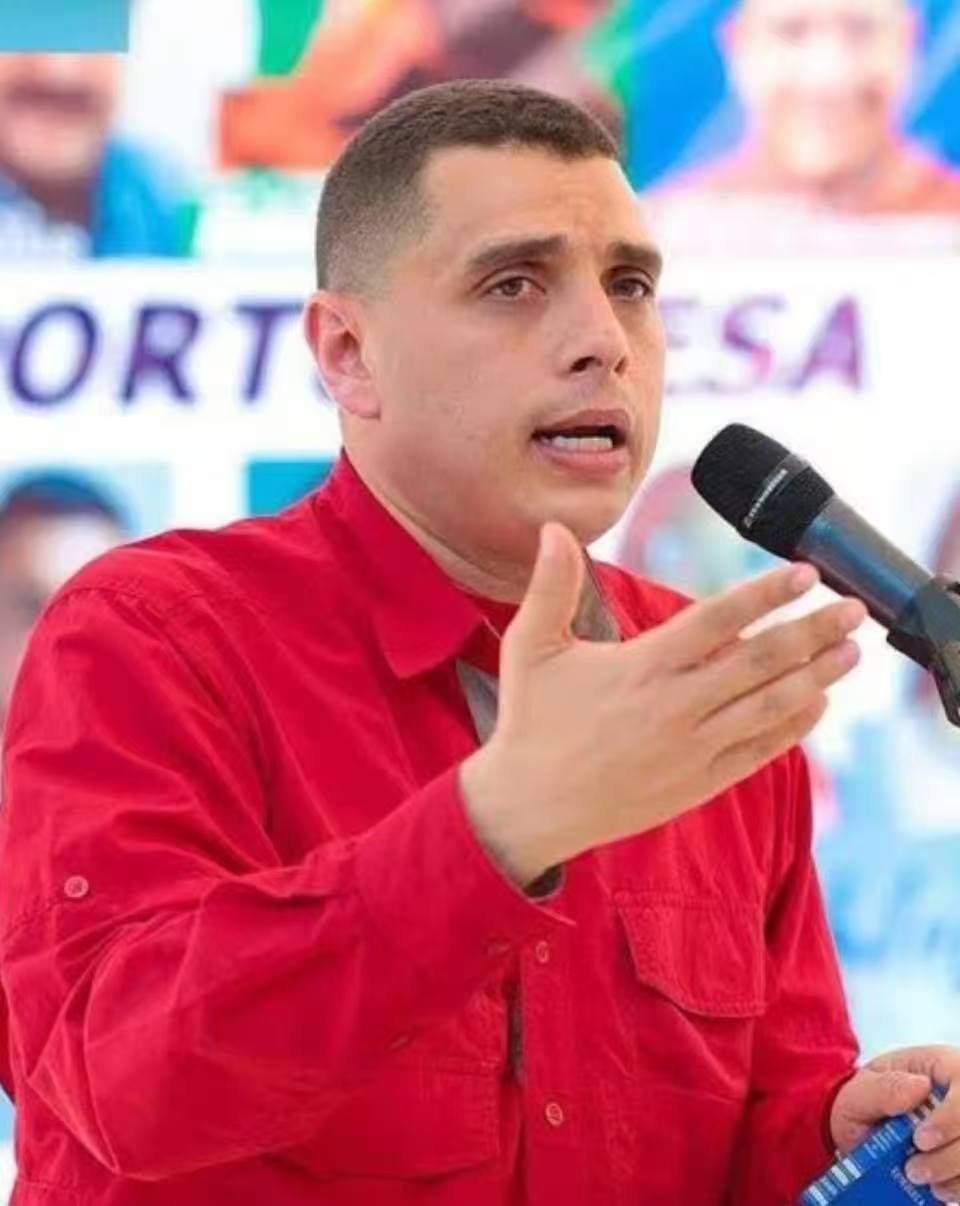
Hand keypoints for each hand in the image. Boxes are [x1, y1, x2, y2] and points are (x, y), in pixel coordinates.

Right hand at [460, 521, 865, 886]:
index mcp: (641, 668)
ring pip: (770, 707)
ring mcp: (692, 748)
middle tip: (853, 608)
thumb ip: (550, 586)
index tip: (804, 573)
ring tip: (852, 651)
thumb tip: (553, 527)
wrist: (531, 808)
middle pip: (761, 662)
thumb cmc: (531, 722)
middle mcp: (676, 707)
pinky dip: (794, 727)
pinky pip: (759, 751)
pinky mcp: (699, 782)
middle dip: (813, 631)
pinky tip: (818, 704)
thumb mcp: (532, 648)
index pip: (717, 620)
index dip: (764, 594)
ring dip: (818, 677)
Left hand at [831, 1047, 959, 1201]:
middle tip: (914, 1170)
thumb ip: (884, 1087)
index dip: (950, 1117)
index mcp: (940, 1067)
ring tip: (918, 1179)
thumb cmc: (865, 1103)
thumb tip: (921, 1086)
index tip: (921, 1140)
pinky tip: (937, 1188)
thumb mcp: (861, 1091)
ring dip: (954, 1173)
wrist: (859, 1133)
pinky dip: (958, 1186)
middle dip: (950, 1155)